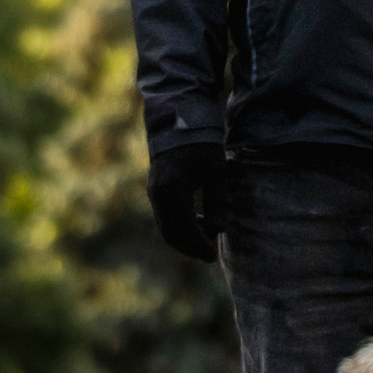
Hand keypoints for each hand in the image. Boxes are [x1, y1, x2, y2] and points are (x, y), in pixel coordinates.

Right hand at [147, 144, 228, 263]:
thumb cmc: (201, 141)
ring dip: (184, 237)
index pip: (184, 231)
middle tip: (210, 253)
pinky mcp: (155, 187)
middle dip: (190, 247)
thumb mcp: (215, 170)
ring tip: (206, 236)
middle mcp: (157, 194)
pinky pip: (164, 216)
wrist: (180, 116)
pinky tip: (197, 220)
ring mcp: (154, 191)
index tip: (213, 256)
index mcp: (172, 191)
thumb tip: (219, 230)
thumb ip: (216, 201)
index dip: (199, 246)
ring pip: (166, 226)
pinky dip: (179, 226)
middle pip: (171, 234)